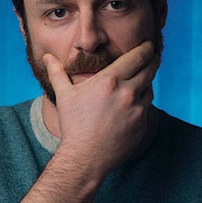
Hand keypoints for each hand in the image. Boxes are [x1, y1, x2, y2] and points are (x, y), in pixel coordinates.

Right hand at [44, 41, 156, 178]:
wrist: (85, 157)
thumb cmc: (73, 125)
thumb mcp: (64, 96)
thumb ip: (58, 73)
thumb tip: (48, 57)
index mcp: (110, 81)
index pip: (137, 57)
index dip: (146, 49)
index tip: (148, 45)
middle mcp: (127, 92)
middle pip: (149, 69)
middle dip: (152, 60)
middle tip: (153, 56)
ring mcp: (137, 109)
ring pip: (149, 89)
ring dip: (146, 83)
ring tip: (140, 81)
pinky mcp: (142, 124)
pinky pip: (146, 108)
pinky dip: (142, 103)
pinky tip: (133, 104)